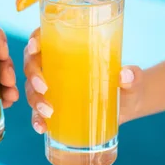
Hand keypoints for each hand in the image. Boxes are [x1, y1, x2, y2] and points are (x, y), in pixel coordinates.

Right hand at [23, 28, 142, 133]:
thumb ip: (132, 76)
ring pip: (31, 89)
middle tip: (44, 87)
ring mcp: (52, 88)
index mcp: (68, 49)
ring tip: (48, 111)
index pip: (44, 38)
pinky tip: (42, 127)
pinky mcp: (54, 108)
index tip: (35, 47)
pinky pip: (38, 112)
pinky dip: (36, 119)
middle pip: (32, 64)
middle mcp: (55, 66)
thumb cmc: (126, 83)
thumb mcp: (132, 78)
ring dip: (34, 99)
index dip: (34, 40)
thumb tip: (126, 75)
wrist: (127, 106)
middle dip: (33, 74)